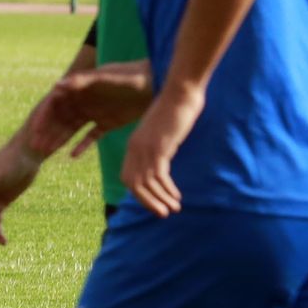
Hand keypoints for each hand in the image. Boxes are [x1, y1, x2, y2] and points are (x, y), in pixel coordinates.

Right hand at [28, 61, 153, 158]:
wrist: (159, 83)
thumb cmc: (133, 75)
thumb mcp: (107, 78)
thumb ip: (83, 81)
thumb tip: (56, 86)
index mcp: (80, 88)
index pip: (55, 104)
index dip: (44, 118)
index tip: (35, 131)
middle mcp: (84, 101)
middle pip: (60, 119)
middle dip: (47, 132)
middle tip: (36, 147)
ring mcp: (95, 112)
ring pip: (72, 129)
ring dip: (60, 139)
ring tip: (48, 152)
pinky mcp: (108, 122)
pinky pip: (91, 136)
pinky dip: (82, 145)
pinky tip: (72, 156)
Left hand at [122, 83, 203, 216]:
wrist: (180, 94)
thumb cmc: (175, 111)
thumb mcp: (161, 133)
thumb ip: (158, 147)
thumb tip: (162, 161)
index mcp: (133, 145)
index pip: (127, 176)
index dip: (138, 193)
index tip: (152, 202)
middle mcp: (135, 148)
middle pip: (132, 184)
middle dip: (147, 201)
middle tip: (162, 213)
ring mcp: (145, 148)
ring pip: (145, 183)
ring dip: (159, 199)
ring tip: (172, 209)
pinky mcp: (159, 147)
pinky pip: (158, 175)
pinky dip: (166, 189)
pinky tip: (176, 197)